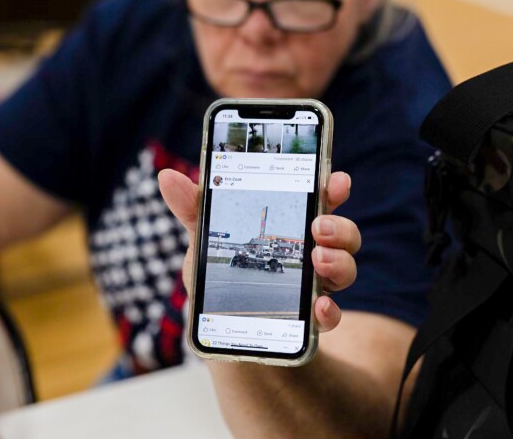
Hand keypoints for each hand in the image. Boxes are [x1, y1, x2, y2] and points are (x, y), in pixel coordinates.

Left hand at [158, 170, 358, 331]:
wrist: (222, 336)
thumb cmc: (218, 280)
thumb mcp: (203, 243)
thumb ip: (193, 210)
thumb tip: (167, 177)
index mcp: (289, 227)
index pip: (319, 200)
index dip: (334, 188)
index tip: (337, 181)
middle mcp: (309, 253)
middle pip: (341, 234)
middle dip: (339, 227)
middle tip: (320, 226)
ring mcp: (314, 286)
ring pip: (345, 269)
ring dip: (339, 262)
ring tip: (318, 260)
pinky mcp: (310, 320)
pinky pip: (330, 314)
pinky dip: (329, 309)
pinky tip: (319, 306)